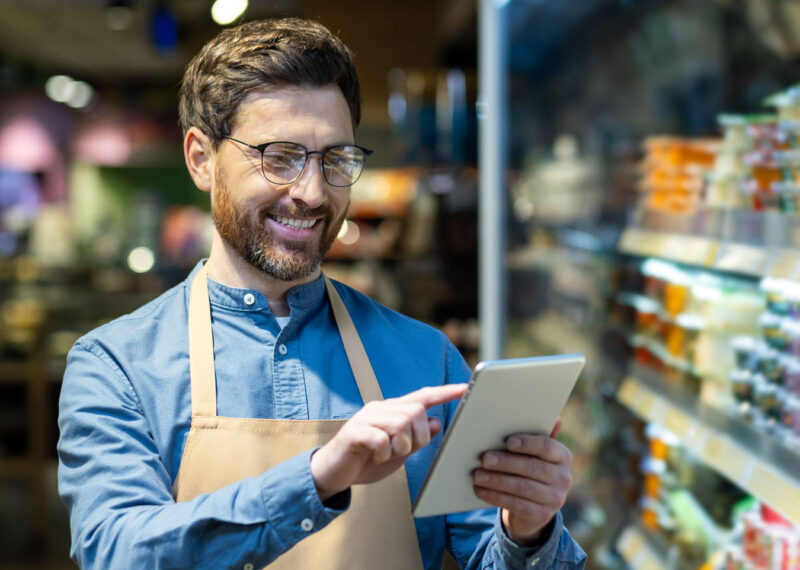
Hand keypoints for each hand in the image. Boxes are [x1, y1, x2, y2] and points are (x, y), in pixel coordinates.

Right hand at [310, 383, 466, 499]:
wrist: (333, 473)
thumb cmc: (367, 460)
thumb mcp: (398, 452)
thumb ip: (416, 438)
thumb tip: (435, 422)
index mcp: (393, 410)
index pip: (423, 397)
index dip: (444, 392)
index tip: (464, 388)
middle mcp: (380, 408)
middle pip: (415, 412)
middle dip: (418, 436)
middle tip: (403, 450)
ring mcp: (366, 418)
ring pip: (401, 423)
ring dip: (400, 446)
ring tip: (388, 454)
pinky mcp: (354, 432)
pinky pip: (381, 439)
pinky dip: (383, 453)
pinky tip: (374, 456)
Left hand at [472, 418, 572, 544]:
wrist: (534, 508)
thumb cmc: (529, 470)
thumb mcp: (534, 454)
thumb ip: (536, 436)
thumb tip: (554, 417)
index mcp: (562, 456)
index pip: (548, 446)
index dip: (528, 443)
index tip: (508, 442)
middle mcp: (563, 477)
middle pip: (532, 467)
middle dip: (505, 462)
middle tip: (484, 458)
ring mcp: (555, 498)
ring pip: (522, 487)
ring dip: (496, 480)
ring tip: (477, 474)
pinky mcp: (541, 515)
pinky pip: (515, 504)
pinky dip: (494, 496)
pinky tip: (480, 490)